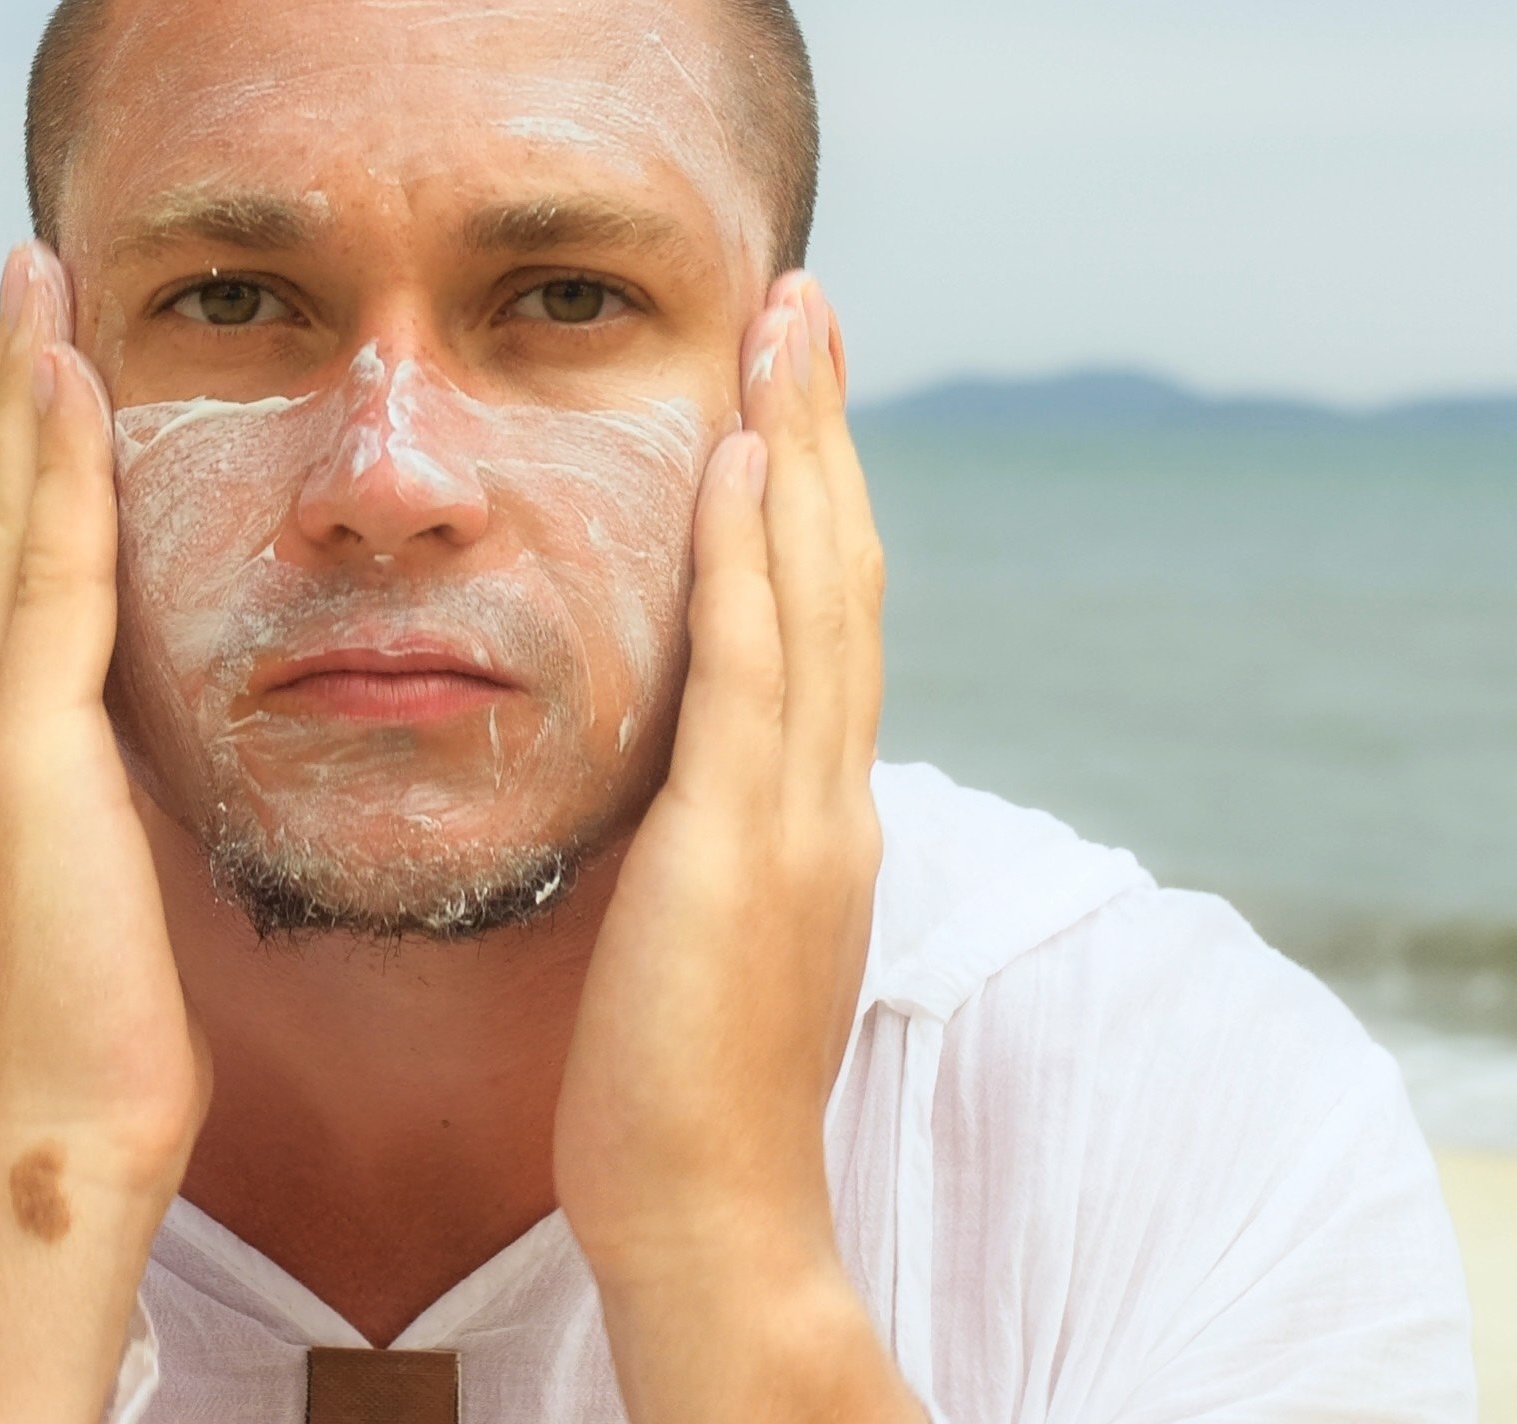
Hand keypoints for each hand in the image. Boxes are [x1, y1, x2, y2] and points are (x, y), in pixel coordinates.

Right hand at [0, 243, 208, 1423]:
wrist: (51, 1150)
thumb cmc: (97, 1056)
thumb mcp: (99, 898)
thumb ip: (101, 811)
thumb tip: (144, 767)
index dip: (23, 476)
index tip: (46, 374)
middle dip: (7, 398)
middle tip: (27, 274)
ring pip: (5, 530)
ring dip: (26, 398)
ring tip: (43, 286)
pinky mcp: (10, 754)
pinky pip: (49, 573)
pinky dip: (61, 468)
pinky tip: (74, 380)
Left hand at [555, 272, 919, 1422]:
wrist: (706, 1215)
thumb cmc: (673, 1096)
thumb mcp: (700, 933)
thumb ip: (703, 843)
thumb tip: (673, 783)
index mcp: (820, 815)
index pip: (829, 620)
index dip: (816, 493)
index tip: (791, 387)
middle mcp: (832, 795)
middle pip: (844, 570)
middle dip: (824, 427)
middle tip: (804, 301)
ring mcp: (801, 816)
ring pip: (817, 590)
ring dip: (802, 445)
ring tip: (783, 325)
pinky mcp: (744, 846)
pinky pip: (753, 668)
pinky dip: (752, 554)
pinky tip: (739, 460)